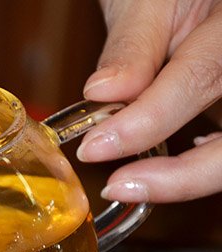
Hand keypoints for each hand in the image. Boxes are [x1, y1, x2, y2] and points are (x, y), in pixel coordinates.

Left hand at [78, 0, 221, 202]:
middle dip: (183, 173)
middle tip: (119, 186)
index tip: (95, 147)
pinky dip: (202, 163)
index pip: (201, 78)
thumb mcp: (146, 4)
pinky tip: (169, 168)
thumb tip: (103, 94)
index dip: (148, 121)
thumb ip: (131, 49)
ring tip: (131, 183)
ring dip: (189, 175)